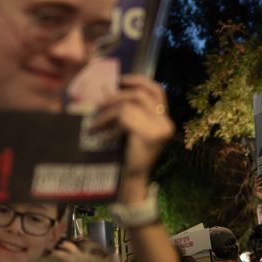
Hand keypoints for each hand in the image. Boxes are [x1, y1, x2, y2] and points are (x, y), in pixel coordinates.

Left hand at [91, 75, 174, 194]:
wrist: (132, 180)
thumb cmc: (128, 154)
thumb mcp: (131, 129)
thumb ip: (128, 110)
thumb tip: (109, 89)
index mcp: (164, 120)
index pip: (157, 90)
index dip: (138, 81)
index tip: (119, 81)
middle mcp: (166, 123)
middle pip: (140, 95)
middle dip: (115, 97)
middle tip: (98, 107)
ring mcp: (160, 129)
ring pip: (129, 106)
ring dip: (107, 113)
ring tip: (95, 125)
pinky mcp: (149, 136)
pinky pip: (124, 119)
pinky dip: (109, 126)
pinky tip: (102, 137)